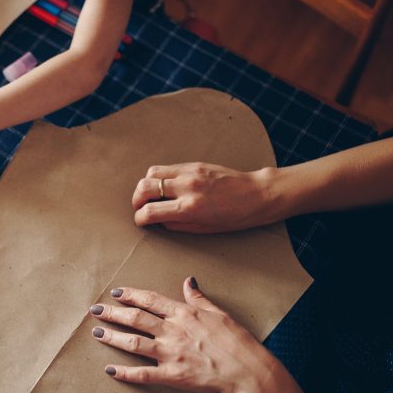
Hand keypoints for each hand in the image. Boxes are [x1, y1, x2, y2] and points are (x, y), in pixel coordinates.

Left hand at [89, 278, 273, 392]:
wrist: (247, 371)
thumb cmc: (237, 341)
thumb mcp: (218, 312)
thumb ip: (198, 298)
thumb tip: (188, 281)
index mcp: (184, 314)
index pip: (150, 300)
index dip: (131, 295)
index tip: (116, 293)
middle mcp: (173, 331)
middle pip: (136, 318)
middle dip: (112, 313)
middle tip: (95, 310)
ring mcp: (171, 353)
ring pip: (133, 342)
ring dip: (112, 337)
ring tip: (96, 332)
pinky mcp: (172, 375)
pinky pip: (142, 374)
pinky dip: (125, 373)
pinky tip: (110, 369)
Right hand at [132, 163, 278, 232]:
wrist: (256, 195)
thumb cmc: (235, 216)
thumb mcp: (204, 228)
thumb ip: (177, 225)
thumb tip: (159, 221)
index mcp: (189, 208)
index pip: (150, 211)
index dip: (140, 218)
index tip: (141, 221)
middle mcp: (187, 187)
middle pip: (145, 187)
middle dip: (136, 199)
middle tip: (140, 207)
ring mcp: (190, 172)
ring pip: (153, 173)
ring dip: (146, 185)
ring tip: (151, 195)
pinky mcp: (195, 164)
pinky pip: (168, 167)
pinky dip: (161, 177)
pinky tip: (166, 186)